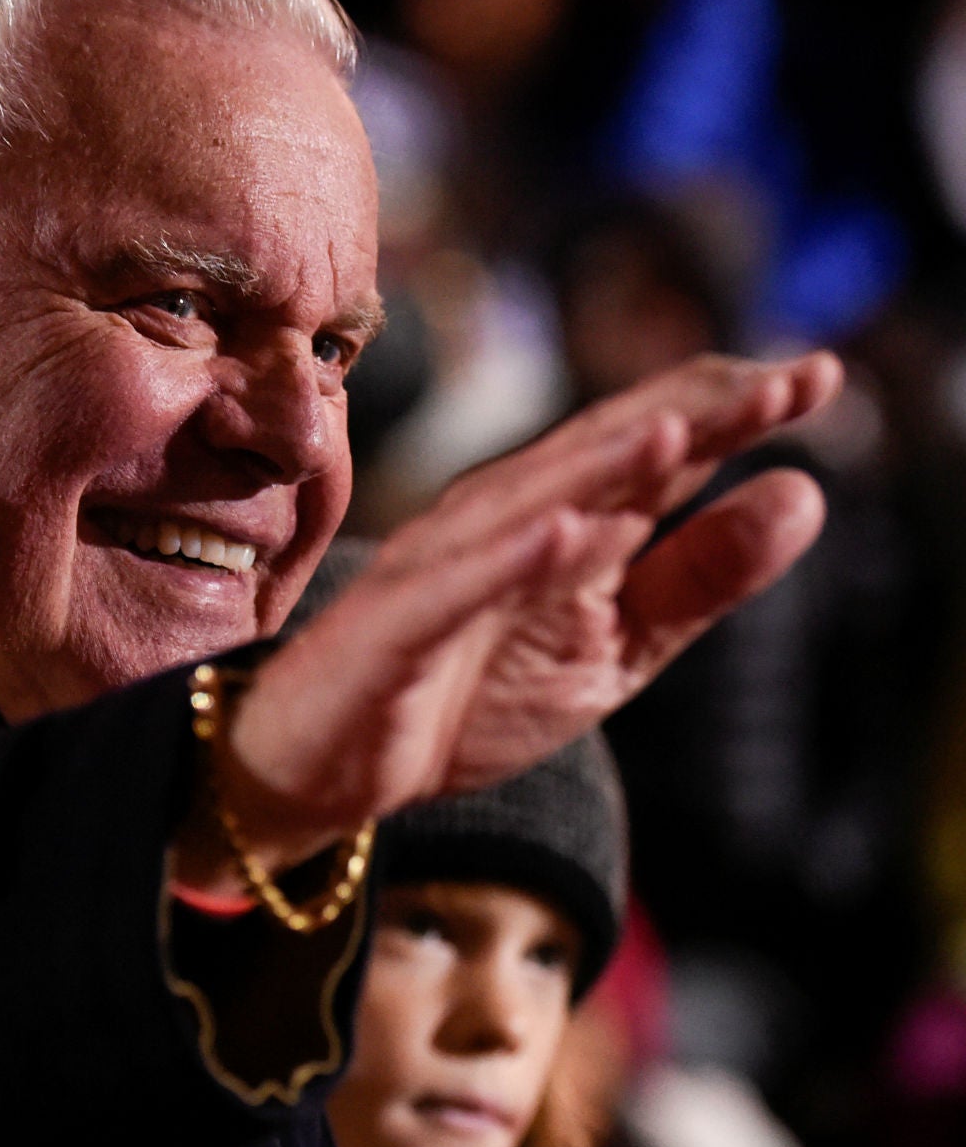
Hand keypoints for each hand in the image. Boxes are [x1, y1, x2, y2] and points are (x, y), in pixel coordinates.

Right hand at [188, 351, 842, 882]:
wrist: (324, 768)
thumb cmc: (461, 692)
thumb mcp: (614, 648)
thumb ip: (699, 576)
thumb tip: (806, 492)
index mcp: (558, 523)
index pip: (650, 452)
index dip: (730, 412)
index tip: (822, 377)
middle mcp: (497, 524)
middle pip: (596, 457)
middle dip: (688, 416)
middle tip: (786, 378)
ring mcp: (439, 571)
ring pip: (524, 507)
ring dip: (599, 467)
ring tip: (680, 431)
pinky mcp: (391, 629)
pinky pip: (451, 591)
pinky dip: (506, 562)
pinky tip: (566, 535)